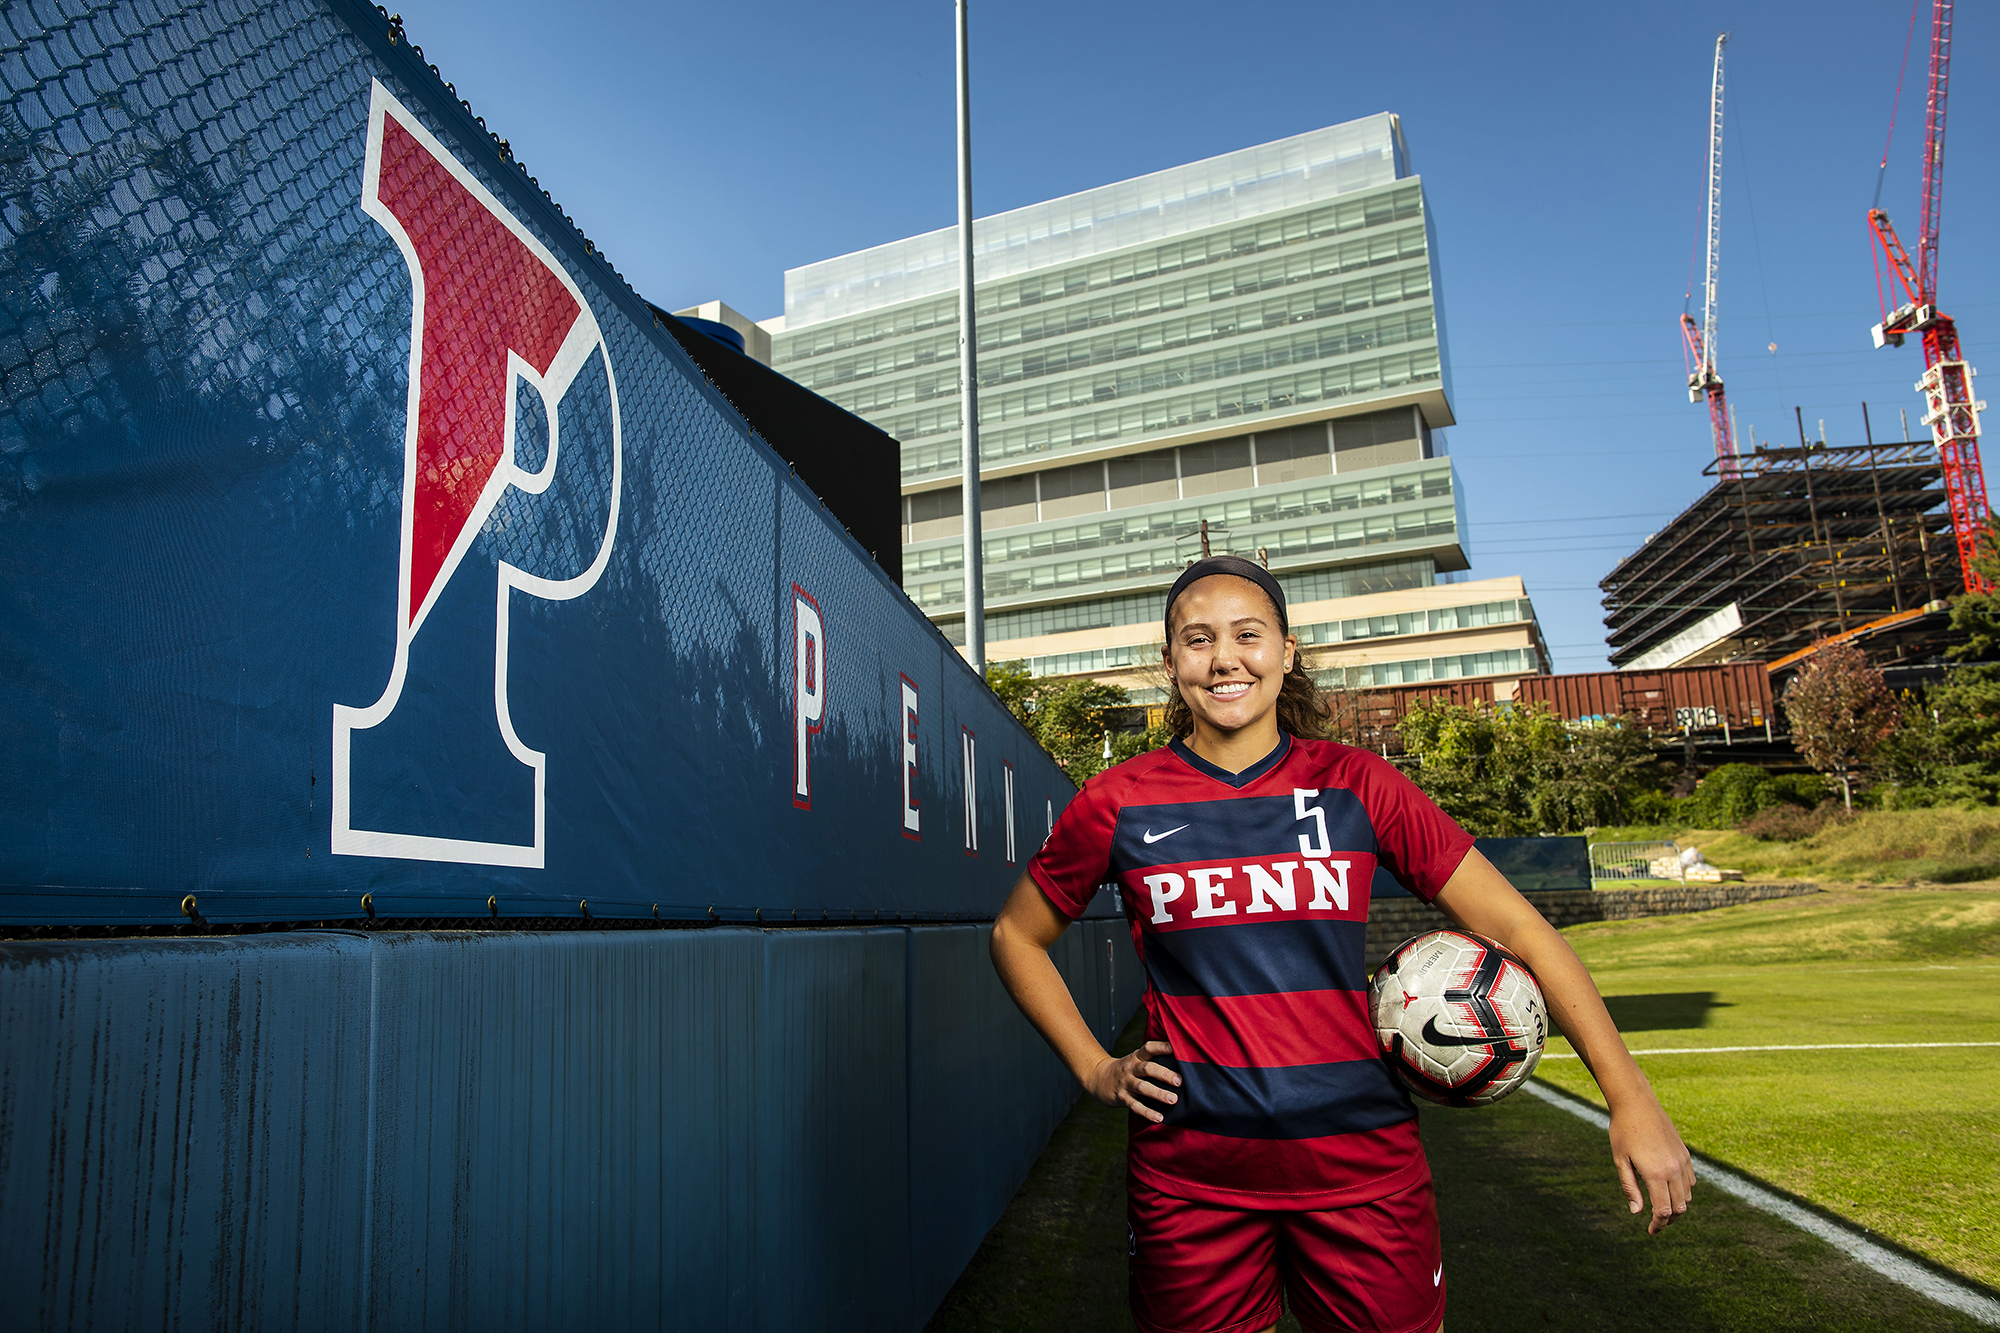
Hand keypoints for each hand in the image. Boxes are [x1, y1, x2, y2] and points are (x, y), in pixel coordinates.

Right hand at [1085, 1040, 1180, 1122]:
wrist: (1098, 1078)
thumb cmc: (1126, 1070)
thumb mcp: (1135, 1060)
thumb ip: (1152, 1061)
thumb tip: (1180, 1063)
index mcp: (1136, 1057)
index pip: (1149, 1048)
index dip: (1161, 1047)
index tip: (1175, 1048)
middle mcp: (1131, 1068)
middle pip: (1147, 1068)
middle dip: (1164, 1074)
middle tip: (1179, 1081)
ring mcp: (1125, 1083)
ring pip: (1142, 1087)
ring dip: (1158, 1093)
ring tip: (1173, 1099)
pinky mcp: (1122, 1098)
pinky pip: (1135, 1106)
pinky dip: (1147, 1112)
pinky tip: (1159, 1117)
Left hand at [1609, 1092, 1694, 1234]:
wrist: (1636, 1103)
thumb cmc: (1623, 1131)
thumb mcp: (1620, 1160)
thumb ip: (1630, 1188)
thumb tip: (1637, 1212)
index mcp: (1656, 1173)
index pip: (1664, 1211)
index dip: (1658, 1225)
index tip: (1651, 1231)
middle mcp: (1673, 1169)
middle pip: (1679, 1207)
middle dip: (1668, 1220)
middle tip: (1656, 1224)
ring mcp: (1682, 1161)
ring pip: (1687, 1196)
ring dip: (1677, 1207)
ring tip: (1662, 1210)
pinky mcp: (1685, 1153)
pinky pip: (1691, 1181)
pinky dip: (1684, 1191)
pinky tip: (1671, 1191)